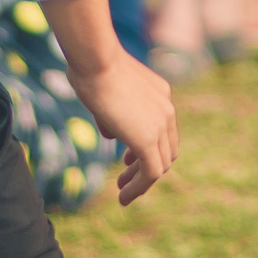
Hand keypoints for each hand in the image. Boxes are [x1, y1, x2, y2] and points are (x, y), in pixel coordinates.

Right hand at [72, 50, 180, 204]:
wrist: (96, 59)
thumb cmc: (91, 67)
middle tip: (124, 176)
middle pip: (166, 149)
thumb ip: (113, 113)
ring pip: (159, 165)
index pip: (163, 130)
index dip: (147, 147)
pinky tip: (124, 198)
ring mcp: (161, 124)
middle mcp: (166, 108)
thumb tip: (112, 133)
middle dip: (145, 166)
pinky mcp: (148, 140)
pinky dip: (138, 188)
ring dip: (141, 181)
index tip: (127, 160)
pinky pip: (150, 174)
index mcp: (160, 93)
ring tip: (123, 191)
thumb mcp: (105, 90)